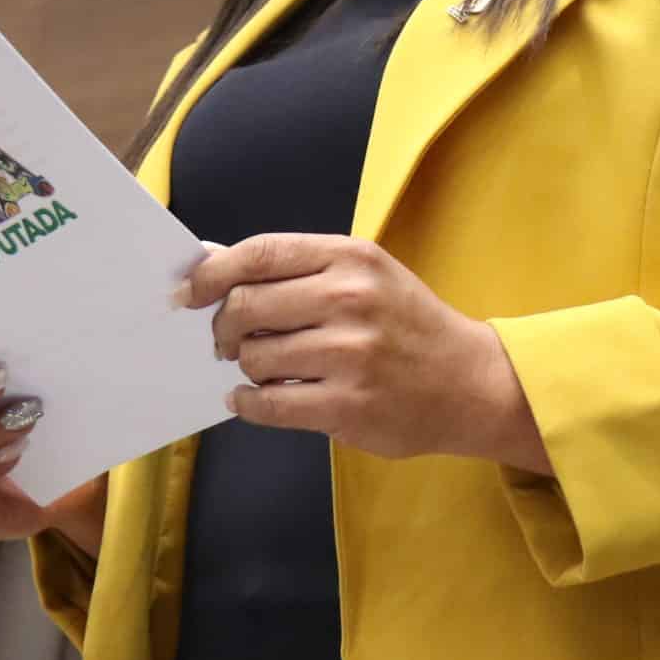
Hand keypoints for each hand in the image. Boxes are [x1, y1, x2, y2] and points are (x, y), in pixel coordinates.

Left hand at [183, 234, 551, 471]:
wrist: (472, 382)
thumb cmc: (407, 325)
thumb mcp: (366, 275)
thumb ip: (301, 270)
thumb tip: (217, 269)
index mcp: (350, 257)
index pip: (258, 254)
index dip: (210, 274)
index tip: (187, 292)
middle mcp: (349, 300)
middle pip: (245, 306)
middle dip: (224, 327)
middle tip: (228, 341)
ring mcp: (349, 355)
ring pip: (254, 358)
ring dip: (247, 367)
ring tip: (266, 369)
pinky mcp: (348, 405)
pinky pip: (268, 405)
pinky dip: (248, 404)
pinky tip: (253, 399)